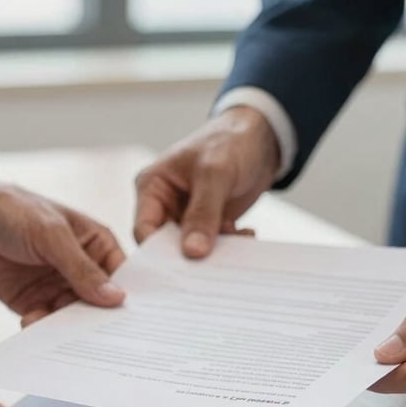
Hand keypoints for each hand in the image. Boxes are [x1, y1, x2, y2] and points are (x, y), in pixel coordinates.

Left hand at [0, 155, 125, 326]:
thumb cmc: (11, 209)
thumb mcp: (51, 235)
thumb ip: (82, 269)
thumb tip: (117, 298)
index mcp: (95, 244)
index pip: (121, 277)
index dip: (128, 299)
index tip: (133, 325)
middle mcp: (80, 268)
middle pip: (98, 303)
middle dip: (98, 321)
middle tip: (101, 343)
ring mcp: (55, 285)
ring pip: (72, 317)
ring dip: (68, 329)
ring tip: (64, 340)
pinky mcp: (30, 300)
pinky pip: (44, 322)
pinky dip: (41, 329)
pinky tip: (31, 326)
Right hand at [134, 106, 280, 257]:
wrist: (261, 138)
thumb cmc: (230, 141)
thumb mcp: (215, 172)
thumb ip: (203, 213)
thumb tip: (192, 253)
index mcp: (152, 186)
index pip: (144, 229)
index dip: (157, 253)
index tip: (180, 268)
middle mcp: (164, 204)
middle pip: (165, 246)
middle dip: (189, 257)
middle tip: (211, 267)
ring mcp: (186, 216)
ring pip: (191, 250)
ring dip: (214, 252)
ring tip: (237, 243)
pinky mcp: (208, 224)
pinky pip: (212, 247)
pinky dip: (229, 246)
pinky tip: (246, 235)